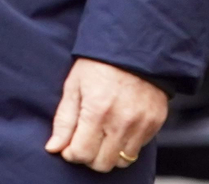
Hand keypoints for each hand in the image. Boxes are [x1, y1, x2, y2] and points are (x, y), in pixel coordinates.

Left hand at [44, 58, 166, 171]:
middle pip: (102, 163)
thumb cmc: (100, 62)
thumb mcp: (74, 85)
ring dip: (108, 153)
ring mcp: (141, 124)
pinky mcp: (155, 123)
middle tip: (85, 140)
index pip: (82, 154)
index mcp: (97, 110)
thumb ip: (64, 120)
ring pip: (121, 161)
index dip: (71, 153)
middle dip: (89, 157)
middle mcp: (121, 121)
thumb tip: (54, 147)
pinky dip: (126, 144)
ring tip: (103, 135)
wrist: (134, 45)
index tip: (69, 145)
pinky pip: (138, 148)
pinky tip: (119, 127)